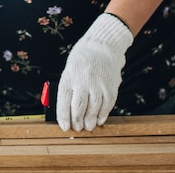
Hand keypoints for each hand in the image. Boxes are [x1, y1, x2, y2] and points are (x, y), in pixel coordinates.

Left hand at [57, 13, 133, 131]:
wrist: (102, 45)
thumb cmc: (82, 60)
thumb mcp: (69, 70)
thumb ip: (68, 89)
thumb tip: (67, 112)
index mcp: (69, 76)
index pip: (64, 101)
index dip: (64, 117)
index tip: (65, 127)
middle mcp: (83, 80)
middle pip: (79, 107)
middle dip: (77, 121)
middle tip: (77, 128)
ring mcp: (98, 84)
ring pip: (94, 108)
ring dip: (90, 121)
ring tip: (88, 126)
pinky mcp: (111, 86)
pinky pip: (106, 105)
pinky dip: (102, 114)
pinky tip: (99, 119)